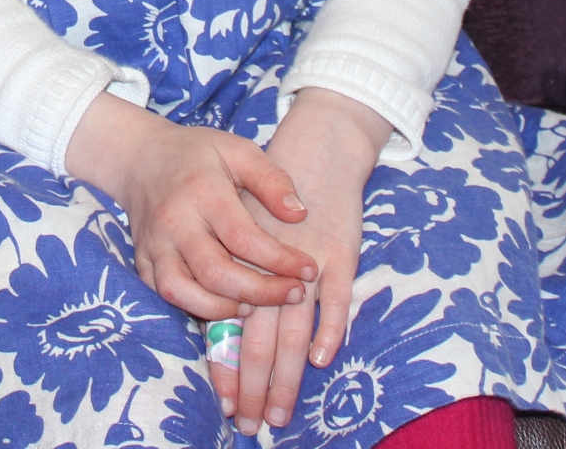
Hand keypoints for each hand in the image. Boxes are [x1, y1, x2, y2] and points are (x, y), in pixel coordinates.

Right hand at [65, 92, 315, 319]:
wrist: (141, 158)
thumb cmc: (198, 155)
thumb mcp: (238, 151)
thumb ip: (271, 179)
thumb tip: (299, 215)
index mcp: (202, 191)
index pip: (244, 238)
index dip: (281, 261)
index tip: (310, 270)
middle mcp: (174, 222)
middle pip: (216, 273)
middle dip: (261, 292)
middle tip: (295, 294)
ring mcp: (154, 245)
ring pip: (184, 292)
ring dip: (224, 309)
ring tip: (256, 306)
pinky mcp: (143, 261)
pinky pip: (167, 295)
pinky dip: (196, 307)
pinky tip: (226, 303)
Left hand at [211, 89, 388, 435]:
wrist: (315, 145)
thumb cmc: (271, 189)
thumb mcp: (241, 224)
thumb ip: (235, 271)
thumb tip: (227, 325)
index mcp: (242, 263)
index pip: (230, 327)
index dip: (228, 367)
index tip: (225, 405)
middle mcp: (270, 268)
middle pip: (259, 338)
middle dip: (254, 386)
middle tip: (250, 425)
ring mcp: (308, 262)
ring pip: (292, 328)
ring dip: (287, 375)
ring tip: (279, 413)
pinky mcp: (340, 252)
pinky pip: (336, 297)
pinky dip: (330, 327)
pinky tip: (323, 359)